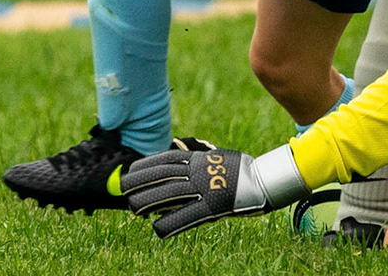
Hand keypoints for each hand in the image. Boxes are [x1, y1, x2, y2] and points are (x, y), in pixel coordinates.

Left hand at [123, 146, 305, 238]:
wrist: (264, 179)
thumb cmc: (237, 170)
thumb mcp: (214, 158)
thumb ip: (195, 161)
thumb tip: (175, 160)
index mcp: (199, 159)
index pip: (166, 160)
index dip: (146, 166)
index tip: (130, 171)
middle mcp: (199, 172)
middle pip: (163, 176)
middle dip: (141, 182)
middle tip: (123, 189)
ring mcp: (206, 189)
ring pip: (170, 195)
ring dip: (149, 202)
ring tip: (133, 210)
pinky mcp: (214, 207)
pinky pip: (187, 217)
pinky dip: (170, 223)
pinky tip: (157, 228)